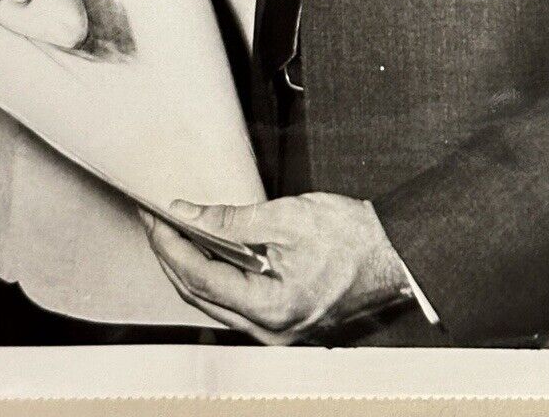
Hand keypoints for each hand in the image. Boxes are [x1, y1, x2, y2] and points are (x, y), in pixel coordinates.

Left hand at [141, 193, 410, 343]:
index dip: (171, 246)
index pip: (200, 279)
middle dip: (173, 259)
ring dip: (191, 270)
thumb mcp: (287, 217)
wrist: (394, 254)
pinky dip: (216, 278)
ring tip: (173, 234)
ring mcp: (277, 333)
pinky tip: (207, 253)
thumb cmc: (352, 237)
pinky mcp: (284, 323)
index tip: (154, 218)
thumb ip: (231, 220)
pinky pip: (236, 304)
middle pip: (201, 298)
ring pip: (216, 305)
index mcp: (271, 309)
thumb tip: (190, 214)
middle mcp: (270, 333)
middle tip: (155, 224)